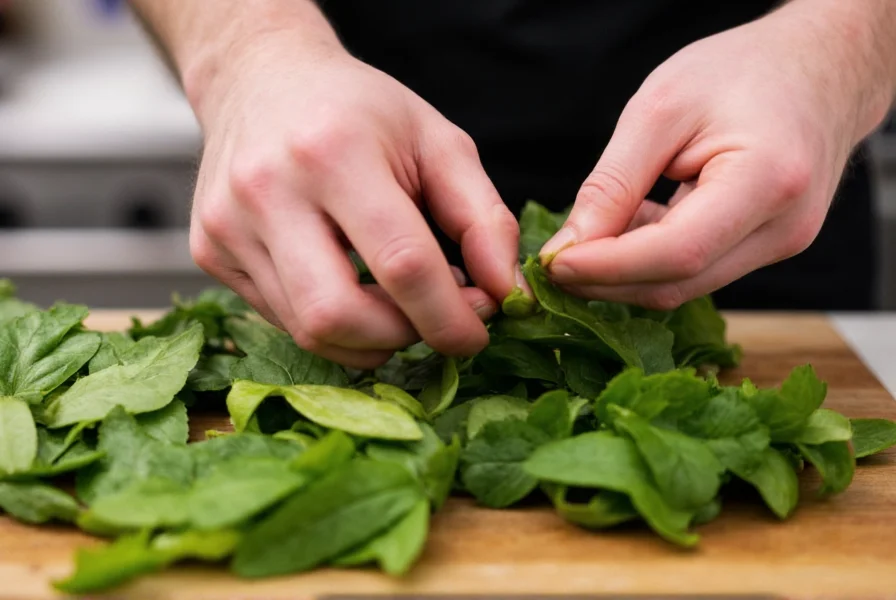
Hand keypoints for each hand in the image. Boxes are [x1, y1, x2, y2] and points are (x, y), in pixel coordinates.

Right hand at [188, 31, 519, 367]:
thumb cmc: (358, 111)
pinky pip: (281, 320)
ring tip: (395, 304)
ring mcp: (228, 226)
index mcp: (335, 152)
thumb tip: (503, 292)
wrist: (261, 80)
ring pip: (307, 331)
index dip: (449, 317)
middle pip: (339, 316)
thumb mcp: (438, 142)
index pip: (401, 264)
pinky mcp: (209, 252)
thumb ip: (483, 218)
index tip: (476, 334)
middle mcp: (268, 190)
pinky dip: (331, 324)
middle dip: (400, 338)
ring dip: (368, 340)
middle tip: (430, 320)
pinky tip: (349, 288)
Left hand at [540, 1, 892, 309]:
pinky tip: (628, 227)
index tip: (551, 265)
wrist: (819, 68)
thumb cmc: (741, 71)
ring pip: (685, 285)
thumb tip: (568, 249)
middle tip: (551, 265)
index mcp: (767, 181)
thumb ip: (613, 184)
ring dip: (625, 273)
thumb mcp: (661, 109)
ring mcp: (782, 244)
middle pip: (678, 282)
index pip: (677, 253)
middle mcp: (785, 228)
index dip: (607, 268)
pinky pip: (698, 270)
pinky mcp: (767, 248)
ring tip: (587, 237)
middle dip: (605, 281)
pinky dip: (650, 260)